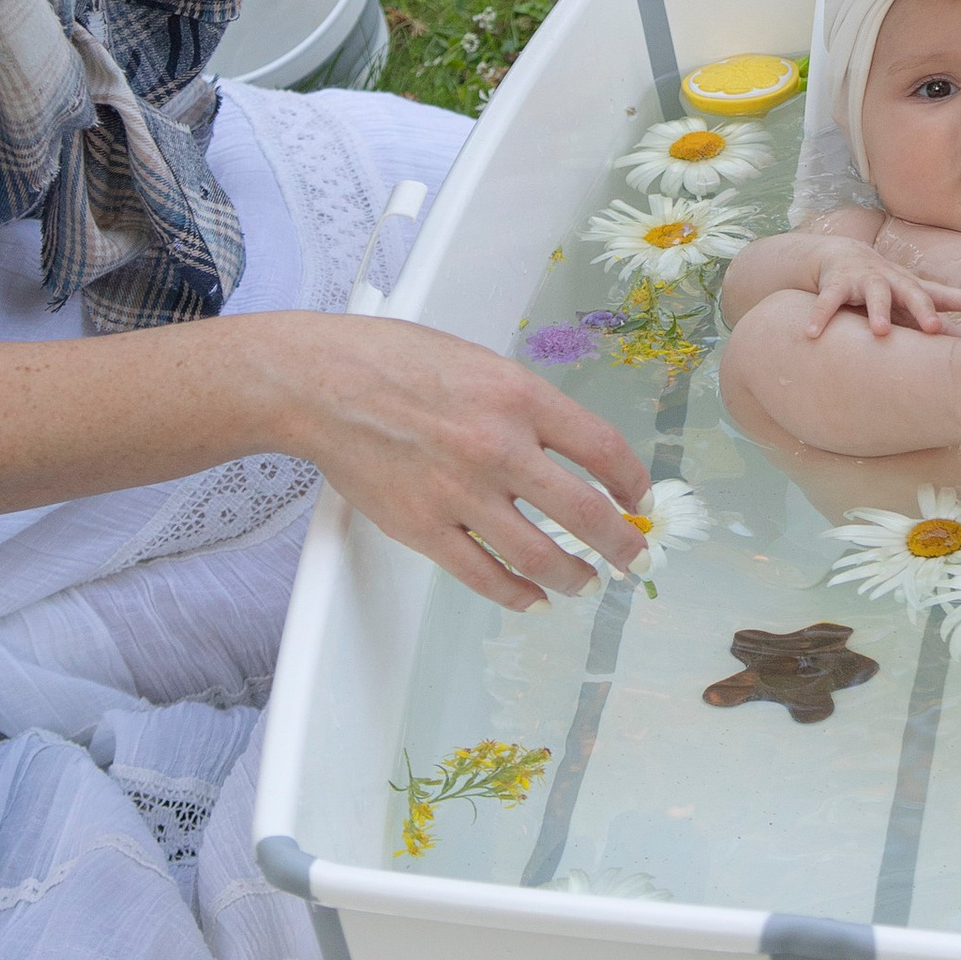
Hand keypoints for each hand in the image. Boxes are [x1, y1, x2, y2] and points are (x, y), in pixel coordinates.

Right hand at [280, 316, 653, 612]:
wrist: (320, 383)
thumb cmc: (393, 361)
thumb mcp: (480, 362)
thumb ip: (524, 405)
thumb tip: (565, 447)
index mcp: (519, 396)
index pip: (602, 448)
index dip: (633, 481)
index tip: (640, 498)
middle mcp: (498, 447)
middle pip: (585, 512)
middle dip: (621, 543)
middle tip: (634, 556)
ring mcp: (460, 492)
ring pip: (539, 555)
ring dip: (574, 577)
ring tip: (587, 584)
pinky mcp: (422, 527)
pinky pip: (482, 574)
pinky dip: (516, 594)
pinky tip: (532, 598)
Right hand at [806, 243, 960, 340]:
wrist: (843, 257)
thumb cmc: (887, 286)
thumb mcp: (911, 298)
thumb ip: (939, 318)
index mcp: (913, 287)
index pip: (942, 296)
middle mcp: (893, 281)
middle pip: (913, 292)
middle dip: (922, 309)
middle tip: (933, 328)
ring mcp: (865, 280)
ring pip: (874, 295)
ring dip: (878, 312)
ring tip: (880, 331)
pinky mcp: (836, 284)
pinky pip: (827, 302)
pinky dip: (819, 317)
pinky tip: (811, 334)